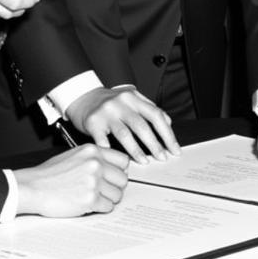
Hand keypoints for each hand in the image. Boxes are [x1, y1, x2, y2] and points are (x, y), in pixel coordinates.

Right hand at [13, 145, 130, 216]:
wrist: (31, 187)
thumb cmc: (49, 174)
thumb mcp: (74, 155)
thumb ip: (94, 158)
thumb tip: (112, 167)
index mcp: (93, 151)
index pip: (123, 161)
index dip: (120, 171)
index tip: (115, 177)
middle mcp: (96, 164)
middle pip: (123, 179)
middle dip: (115, 187)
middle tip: (105, 191)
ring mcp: (93, 182)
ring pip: (117, 194)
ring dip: (108, 199)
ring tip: (96, 199)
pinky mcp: (89, 199)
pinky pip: (108, 207)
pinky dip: (101, 209)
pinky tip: (90, 205)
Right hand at [65, 87, 179, 165]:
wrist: (83, 97)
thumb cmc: (110, 102)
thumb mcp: (132, 99)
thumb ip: (149, 109)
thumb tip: (168, 122)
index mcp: (134, 97)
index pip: (156, 115)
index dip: (167, 134)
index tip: (174, 149)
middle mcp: (121, 102)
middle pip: (142, 125)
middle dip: (155, 144)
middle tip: (162, 158)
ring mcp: (106, 112)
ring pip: (125, 134)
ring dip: (137, 150)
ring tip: (144, 161)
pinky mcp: (92, 122)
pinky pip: (103, 140)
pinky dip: (111, 151)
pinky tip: (117, 160)